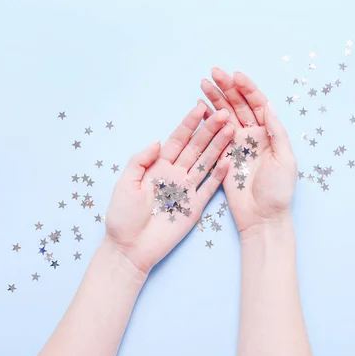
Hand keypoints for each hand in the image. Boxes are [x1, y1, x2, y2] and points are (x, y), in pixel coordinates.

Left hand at [105, 102, 233, 273]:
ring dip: (218, 148)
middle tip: (224, 114)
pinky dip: (219, 175)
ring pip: (205, 163)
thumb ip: (140, 160)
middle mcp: (175, 174)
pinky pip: (209, 188)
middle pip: (196, 148)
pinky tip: (229, 162)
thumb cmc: (122, 216)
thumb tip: (158, 140)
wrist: (130, 248)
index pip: (177, 140)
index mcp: (158, 167)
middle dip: (209, 130)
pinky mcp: (195, 207)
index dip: (189, 124)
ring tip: (231, 131)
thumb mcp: (125, 183)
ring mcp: (186, 190)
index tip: (200, 108)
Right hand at [200, 68, 296, 232]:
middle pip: (239, 105)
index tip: (235, 75)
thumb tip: (269, 104)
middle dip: (227, 88)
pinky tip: (200, 106)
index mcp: (270, 133)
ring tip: (203, 83)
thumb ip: (276, 132)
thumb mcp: (285, 160)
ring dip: (215, 99)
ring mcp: (238, 145)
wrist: (262, 217)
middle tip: (213, 72)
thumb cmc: (278, 191)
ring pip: (225, 116)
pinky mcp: (224, 156)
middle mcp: (253, 135)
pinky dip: (208, 120)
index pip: (258, 104)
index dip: (247, 88)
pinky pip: (215, 134)